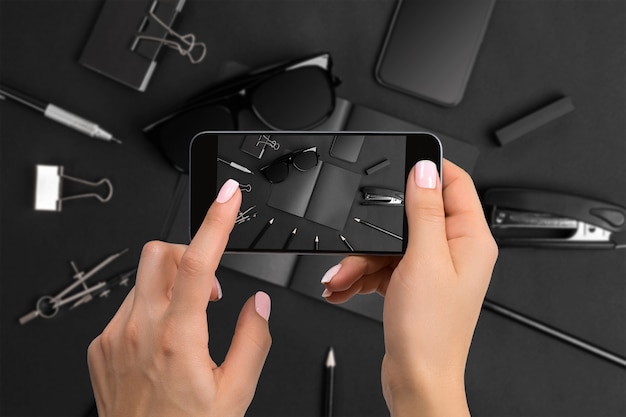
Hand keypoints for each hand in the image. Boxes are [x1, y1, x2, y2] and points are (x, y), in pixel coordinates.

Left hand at [87, 179, 271, 416]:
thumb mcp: (236, 392)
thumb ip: (254, 340)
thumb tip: (260, 304)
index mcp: (179, 338)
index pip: (200, 262)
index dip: (216, 221)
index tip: (226, 197)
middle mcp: (139, 330)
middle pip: (160, 253)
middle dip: (188, 253)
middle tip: (208, 286)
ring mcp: (113, 336)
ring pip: (143, 278)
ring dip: (171, 285)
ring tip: (186, 322)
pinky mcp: (98, 345)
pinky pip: (126, 305)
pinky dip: (149, 308)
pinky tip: (160, 340)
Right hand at [321, 159, 497, 416]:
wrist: (415, 379)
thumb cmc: (430, 332)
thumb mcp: (423, 259)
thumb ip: (424, 210)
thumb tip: (424, 170)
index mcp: (470, 238)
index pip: (456, 183)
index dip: (429, 169)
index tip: (401, 163)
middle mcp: (455, 250)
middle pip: (413, 215)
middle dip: (377, 228)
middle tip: (357, 242)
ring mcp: (433, 268)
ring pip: (391, 242)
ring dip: (361, 258)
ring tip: (341, 277)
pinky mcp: (413, 283)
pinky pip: (383, 265)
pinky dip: (361, 273)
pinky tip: (343, 285)